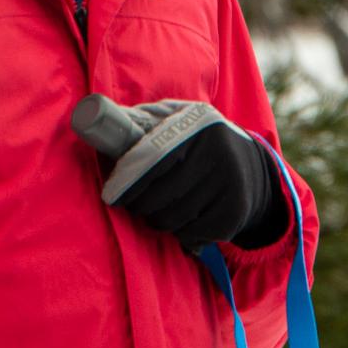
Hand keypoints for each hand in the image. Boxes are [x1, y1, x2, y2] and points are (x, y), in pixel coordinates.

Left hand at [77, 98, 286, 251]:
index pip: (154, 155)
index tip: (111, 196)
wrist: (250, 165)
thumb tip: (97, 114)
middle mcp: (218, 150)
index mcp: (197, 123)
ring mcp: (230, 182)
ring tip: (157, 212)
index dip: (129, 180)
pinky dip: (181, 233)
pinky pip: (192, 233)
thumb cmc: (196, 141)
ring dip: (158, 221)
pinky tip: (183, 219)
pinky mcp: (235, 211)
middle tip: (134, 205)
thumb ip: (142, 121)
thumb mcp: (175, 119)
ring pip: (175, 217)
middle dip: (141, 206)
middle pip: (162, 194)